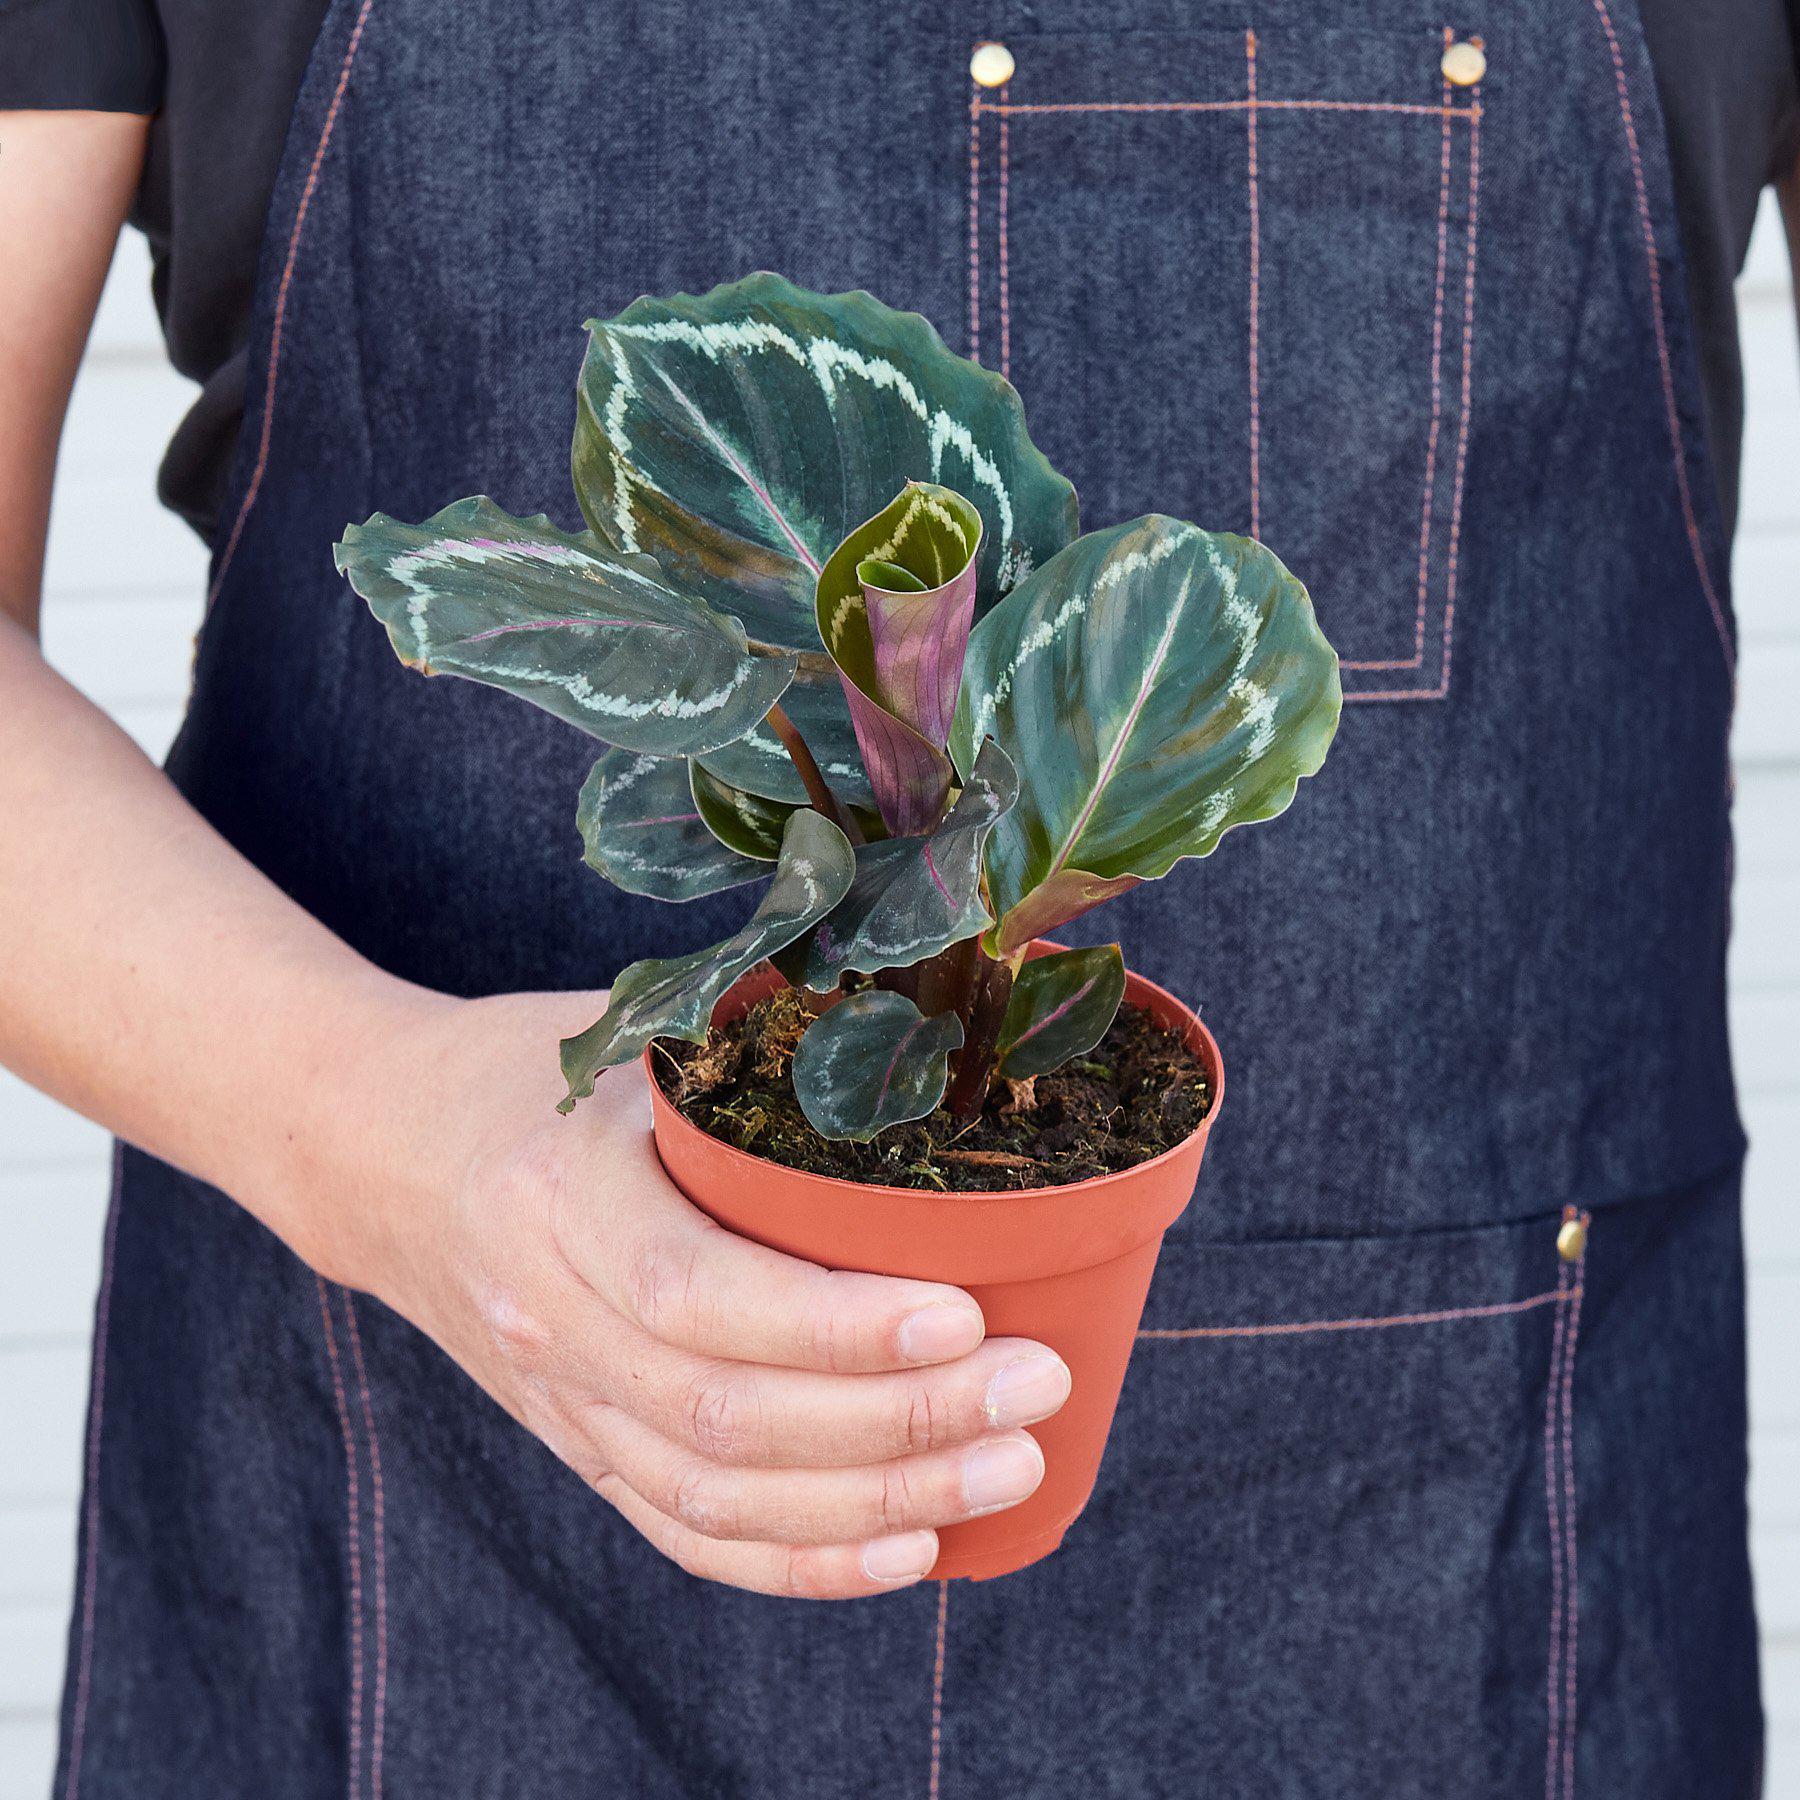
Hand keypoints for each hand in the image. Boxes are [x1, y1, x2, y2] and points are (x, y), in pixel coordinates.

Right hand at [328, 989, 1072, 1598]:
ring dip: (874, 1500)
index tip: (964, 1312)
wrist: (379, 1151)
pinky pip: (683, 1531)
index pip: (695, 1293)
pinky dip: (799, 1558)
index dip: (834, 1326)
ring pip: (715, 1494)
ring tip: (1008, 1467)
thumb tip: (935, 1031)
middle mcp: (547, 1315)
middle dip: (898, 1420)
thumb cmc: (529, 1071)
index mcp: (559, 1194)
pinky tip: (908, 1545)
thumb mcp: (624, 1029)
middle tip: (1032, 1388)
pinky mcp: (575, 1443)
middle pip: (725, 1416)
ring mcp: (557, 1397)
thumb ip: (749, 1044)